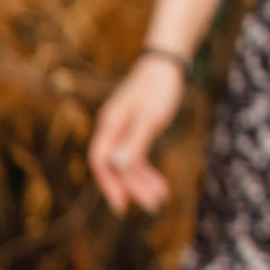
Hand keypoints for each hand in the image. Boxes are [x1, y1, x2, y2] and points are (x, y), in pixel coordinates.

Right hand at [89, 55, 184, 214]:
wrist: (168, 63)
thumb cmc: (158, 87)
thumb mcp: (150, 117)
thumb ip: (134, 142)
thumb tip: (118, 167)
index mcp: (109, 125)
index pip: (101, 161)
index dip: (110, 184)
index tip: (122, 206)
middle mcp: (112, 129)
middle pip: (116, 166)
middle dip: (133, 187)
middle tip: (154, 205)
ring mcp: (123, 130)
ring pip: (128, 164)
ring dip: (143, 181)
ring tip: (161, 198)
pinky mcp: (136, 129)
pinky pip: (137, 156)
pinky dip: (147, 170)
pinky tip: (159, 183)